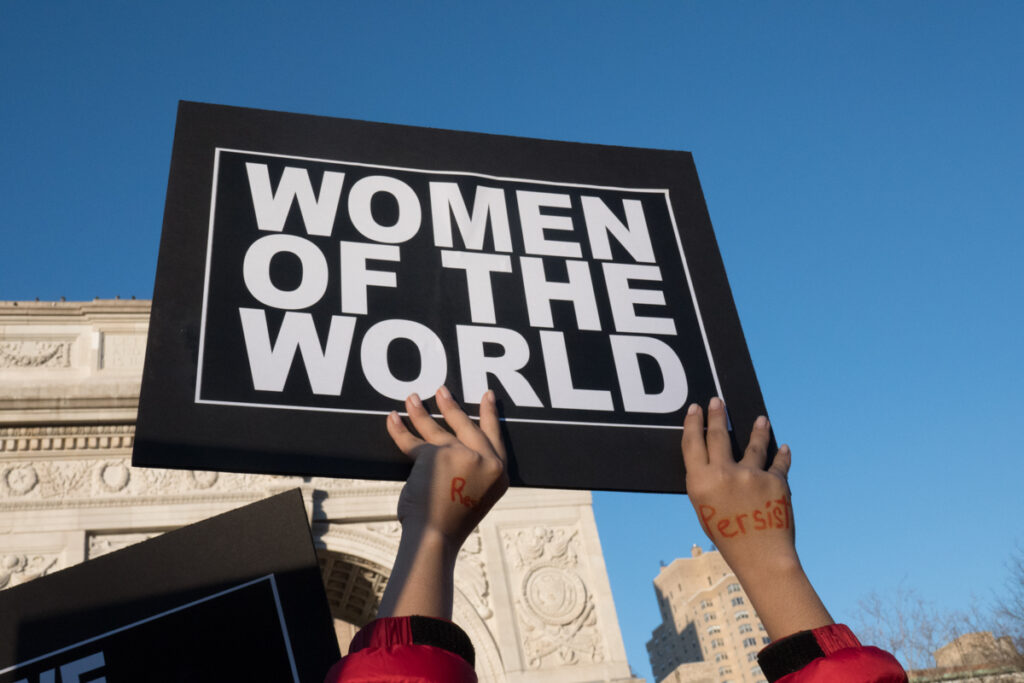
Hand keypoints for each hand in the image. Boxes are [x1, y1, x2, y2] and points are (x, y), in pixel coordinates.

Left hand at [387, 386, 508, 551]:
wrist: (436, 537)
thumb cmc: (450, 525)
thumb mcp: (473, 496)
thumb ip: (470, 472)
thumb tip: (449, 450)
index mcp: (499, 474)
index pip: (495, 436)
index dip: (490, 414)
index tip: (487, 395)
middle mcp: (485, 461)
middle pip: (466, 425)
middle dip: (451, 406)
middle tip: (442, 390)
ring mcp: (462, 455)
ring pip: (436, 429)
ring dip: (421, 412)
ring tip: (412, 399)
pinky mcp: (436, 455)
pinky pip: (412, 442)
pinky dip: (398, 430)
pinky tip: (392, 418)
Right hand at [683, 397, 794, 571]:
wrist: (762, 557)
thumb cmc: (729, 539)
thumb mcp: (705, 511)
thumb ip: (707, 484)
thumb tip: (715, 462)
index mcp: (700, 482)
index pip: (692, 443)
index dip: (692, 423)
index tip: (695, 409)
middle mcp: (724, 473)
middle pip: (718, 435)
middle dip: (717, 415)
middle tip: (717, 401)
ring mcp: (750, 475)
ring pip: (753, 443)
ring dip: (757, 429)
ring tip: (761, 419)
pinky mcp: (775, 480)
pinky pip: (778, 462)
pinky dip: (781, 455)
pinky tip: (783, 447)